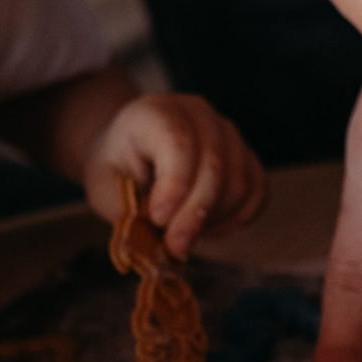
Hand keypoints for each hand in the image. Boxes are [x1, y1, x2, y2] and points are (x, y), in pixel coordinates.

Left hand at [86, 92, 267, 259]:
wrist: (130, 152)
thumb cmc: (116, 170)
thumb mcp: (105, 190)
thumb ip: (132, 215)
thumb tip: (165, 248)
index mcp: (153, 112)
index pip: (178, 142)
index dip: (174, 186)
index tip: (159, 219)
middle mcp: (196, 112)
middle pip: (214, 165)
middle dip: (195, 215)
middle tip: (175, 247)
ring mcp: (226, 130)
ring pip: (239, 181)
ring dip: (214, 219)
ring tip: (185, 233)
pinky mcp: (245, 153)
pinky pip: (257, 190)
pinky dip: (237, 217)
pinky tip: (209, 227)